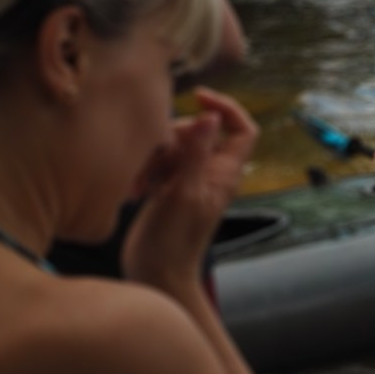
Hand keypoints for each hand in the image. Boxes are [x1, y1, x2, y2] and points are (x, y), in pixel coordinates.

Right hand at [123, 88, 256, 290]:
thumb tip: (210, 116)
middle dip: (171, 141)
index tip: (198, 97)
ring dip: (152, 161)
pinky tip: (132, 192)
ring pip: (173, 149)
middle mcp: (210, 174)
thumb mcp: (183, 193)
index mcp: (224, 173)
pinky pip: (157, 166)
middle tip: (152, 164)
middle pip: (197, 133)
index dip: (226, 108)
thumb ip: (196, 154)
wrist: (156, 276)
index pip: (242, 129)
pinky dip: (144, 174)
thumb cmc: (173, 242)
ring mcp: (188, 181)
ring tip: (138, 187)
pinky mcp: (168, 190)